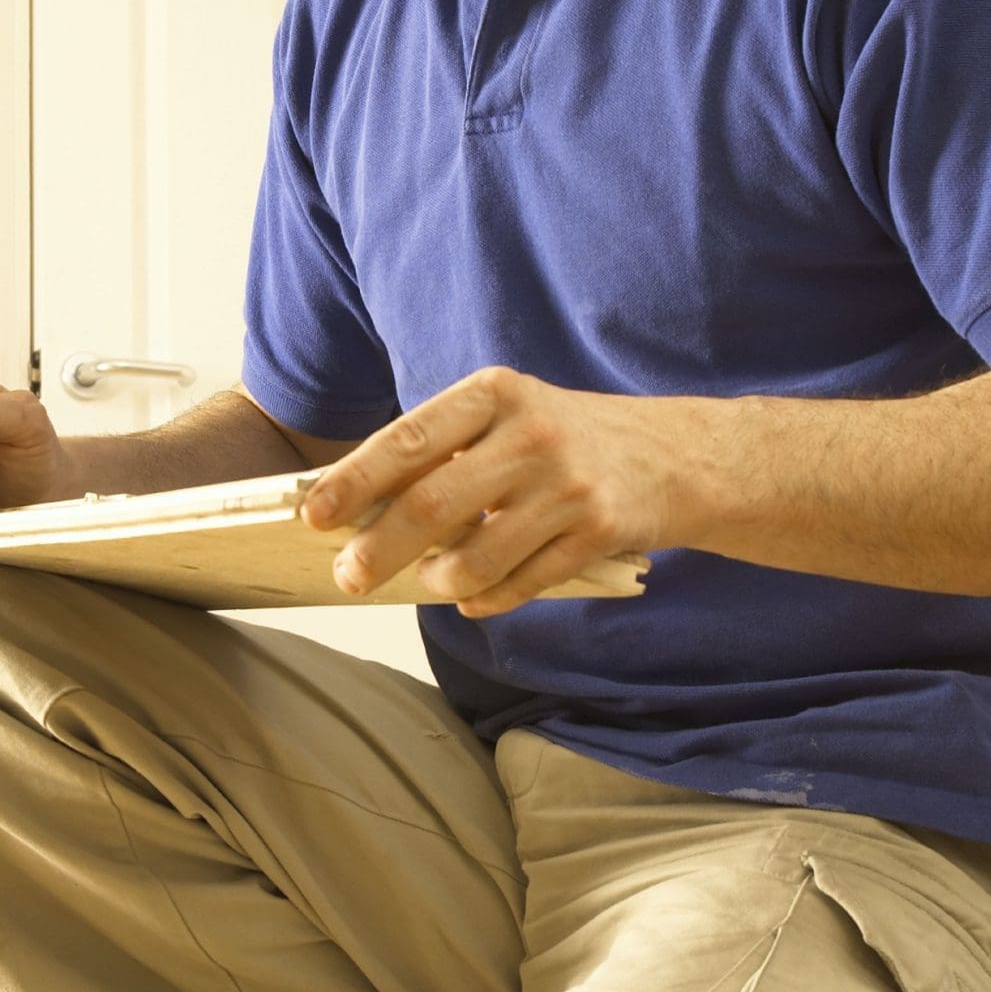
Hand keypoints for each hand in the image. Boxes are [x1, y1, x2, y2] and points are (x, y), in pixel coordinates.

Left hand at [303, 368, 674, 616]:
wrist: (674, 454)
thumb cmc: (564, 437)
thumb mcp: (507, 416)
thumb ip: (444, 450)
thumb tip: (359, 507)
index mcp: (495, 393)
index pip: (408, 440)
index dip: (355, 482)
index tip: (315, 516)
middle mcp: (531, 434)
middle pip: (431, 506)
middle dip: (379, 550)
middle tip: (348, 575)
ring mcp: (567, 486)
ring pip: (475, 558)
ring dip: (438, 581)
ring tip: (428, 580)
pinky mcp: (597, 533)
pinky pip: (520, 584)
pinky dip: (485, 598)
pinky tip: (473, 596)